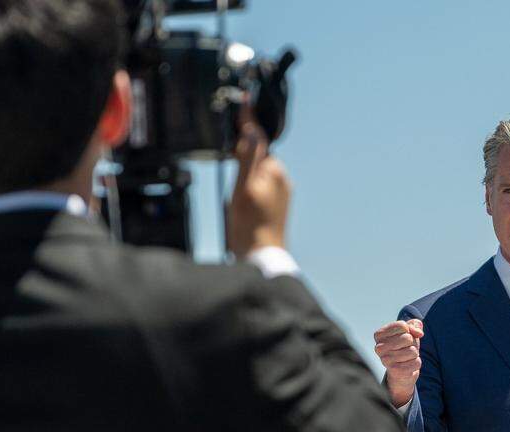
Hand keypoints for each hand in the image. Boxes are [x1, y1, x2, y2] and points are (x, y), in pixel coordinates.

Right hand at [226, 112, 290, 257]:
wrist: (262, 255)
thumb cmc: (249, 226)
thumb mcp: (241, 188)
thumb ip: (246, 158)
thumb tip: (251, 132)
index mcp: (273, 170)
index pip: (258, 138)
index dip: (247, 120)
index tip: (245, 99)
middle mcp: (282, 177)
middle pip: (258, 153)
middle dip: (244, 152)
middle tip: (228, 156)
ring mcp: (282, 191)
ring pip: (259, 169)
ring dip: (246, 171)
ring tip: (235, 193)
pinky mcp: (279, 202)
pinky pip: (262, 184)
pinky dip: (251, 184)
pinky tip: (243, 201)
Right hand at [374, 319, 424, 406]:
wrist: (401, 370)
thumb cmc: (404, 346)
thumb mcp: (409, 331)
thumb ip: (415, 324)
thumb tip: (419, 333)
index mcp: (379, 335)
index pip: (402, 325)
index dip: (408, 331)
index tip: (402, 337)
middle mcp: (379, 348)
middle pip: (407, 338)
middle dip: (412, 343)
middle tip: (405, 348)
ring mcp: (385, 360)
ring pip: (413, 351)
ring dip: (414, 354)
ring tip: (406, 357)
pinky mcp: (395, 371)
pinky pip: (416, 363)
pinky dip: (416, 363)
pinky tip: (407, 365)